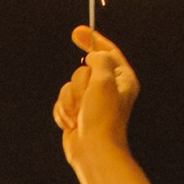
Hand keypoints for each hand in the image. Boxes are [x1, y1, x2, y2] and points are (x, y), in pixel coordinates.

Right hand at [54, 28, 141, 170]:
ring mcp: (91, 101)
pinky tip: (73, 124)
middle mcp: (108, 88)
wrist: (93, 151)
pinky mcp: (77, 112)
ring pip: (68, 86)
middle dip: (79, 85)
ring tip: (80, 116)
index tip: (77, 32)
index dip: (92, 40)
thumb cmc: (103, 117)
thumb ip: (100, 60)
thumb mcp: (104, 80)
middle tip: (88, 101)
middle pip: (82, 70)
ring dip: (70, 101)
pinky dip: (63, 112)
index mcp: (122, 79)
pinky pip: (61, 101)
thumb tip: (93, 56)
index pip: (108, 51)